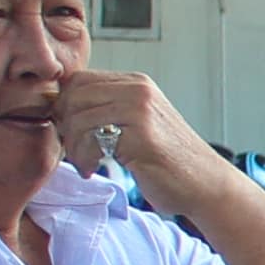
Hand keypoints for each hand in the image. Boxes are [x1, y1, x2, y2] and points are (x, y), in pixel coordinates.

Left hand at [44, 70, 227, 205]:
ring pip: (78, 117)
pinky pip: (91, 140)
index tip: (69, 130)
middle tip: (73, 148)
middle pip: (73, 95)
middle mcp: (139, 90)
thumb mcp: (138, 122)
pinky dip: (84, 158)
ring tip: (85, 163)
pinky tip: (93, 169)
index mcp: (137, 83)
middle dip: (64, 125)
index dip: (64, 105)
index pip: (78, 80)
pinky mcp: (140, 136)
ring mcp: (140, 111)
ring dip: (73, 146)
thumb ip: (108, 108)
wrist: (206, 184)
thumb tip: (58, 106)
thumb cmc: (168, 160)